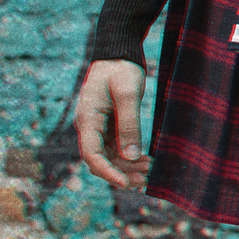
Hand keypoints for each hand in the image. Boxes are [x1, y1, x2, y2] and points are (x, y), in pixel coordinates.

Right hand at [74, 59, 149, 188]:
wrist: (118, 55)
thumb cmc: (120, 70)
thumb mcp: (127, 93)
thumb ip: (129, 124)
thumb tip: (132, 156)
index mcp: (87, 119)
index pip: (91, 154)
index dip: (108, 172)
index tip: (126, 183)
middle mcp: (89, 127)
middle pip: (100, 161)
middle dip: (121, 173)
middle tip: (146, 179)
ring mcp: (98, 129)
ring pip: (109, 158)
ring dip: (128, 167)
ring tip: (150, 171)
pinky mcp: (109, 128)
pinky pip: (116, 150)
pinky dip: (130, 158)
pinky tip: (147, 161)